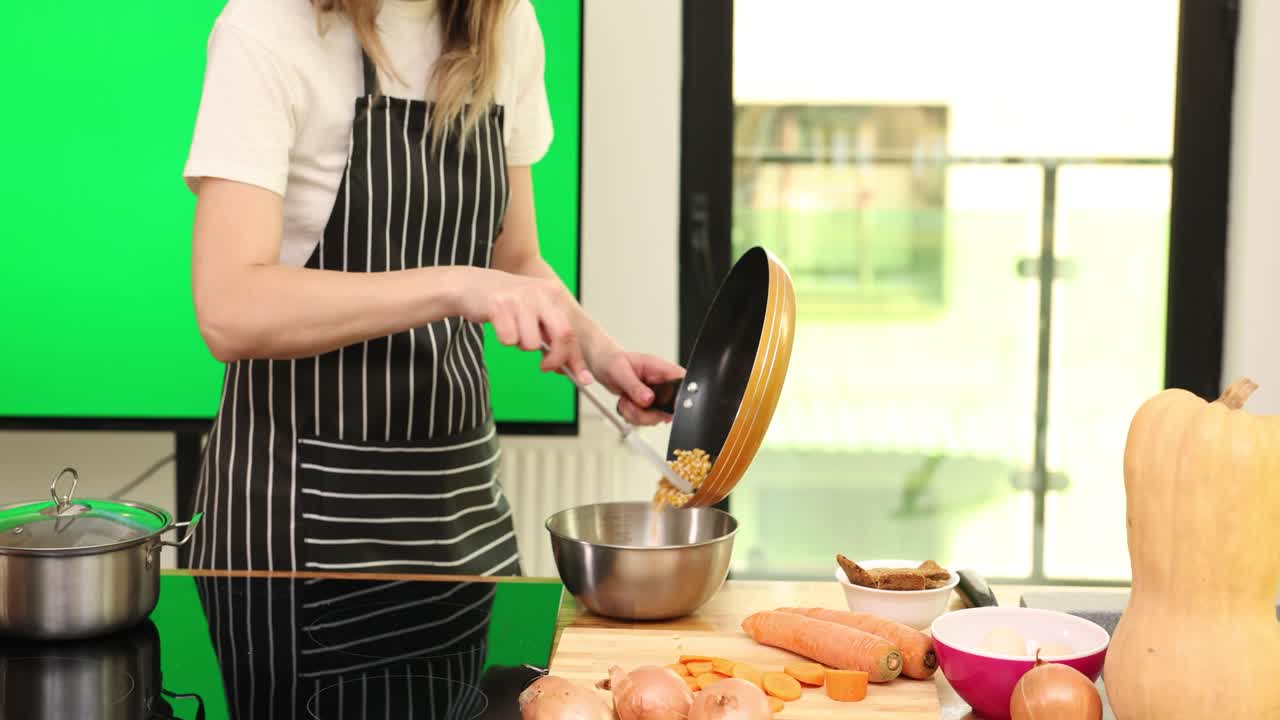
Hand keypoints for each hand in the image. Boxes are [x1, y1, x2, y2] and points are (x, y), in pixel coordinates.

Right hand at [453, 268, 591, 383]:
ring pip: (532, 343)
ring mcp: (521, 298)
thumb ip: (550, 334)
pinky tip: (499, 325)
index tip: (582, 379)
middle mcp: (540, 293)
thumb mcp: (533, 312)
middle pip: (562, 336)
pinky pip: (509, 340)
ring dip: (521, 345)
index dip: (576, 359)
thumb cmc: (503, 303)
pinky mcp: (500, 305)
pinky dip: (504, 339)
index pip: (571, 332)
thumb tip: (567, 366)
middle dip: (555, 359)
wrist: (468, 284)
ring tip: (512, 329)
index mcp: (552, 294)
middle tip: (543, 367)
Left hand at [590, 346, 685, 425]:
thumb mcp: (620, 371)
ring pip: (656, 417)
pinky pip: (646, 419)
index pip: (682, 381)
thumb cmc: (611, 360)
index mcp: (659, 368)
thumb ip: (635, 386)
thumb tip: (648, 399)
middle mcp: (660, 383)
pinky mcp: (647, 404)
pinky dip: (632, 417)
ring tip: (625, 401)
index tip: (661, 405)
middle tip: (631, 403)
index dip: (679, 396)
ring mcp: (655, 395)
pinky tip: (625, 405)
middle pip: (670, 407)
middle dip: (648, 413)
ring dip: (637, 415)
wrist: (601, 364)